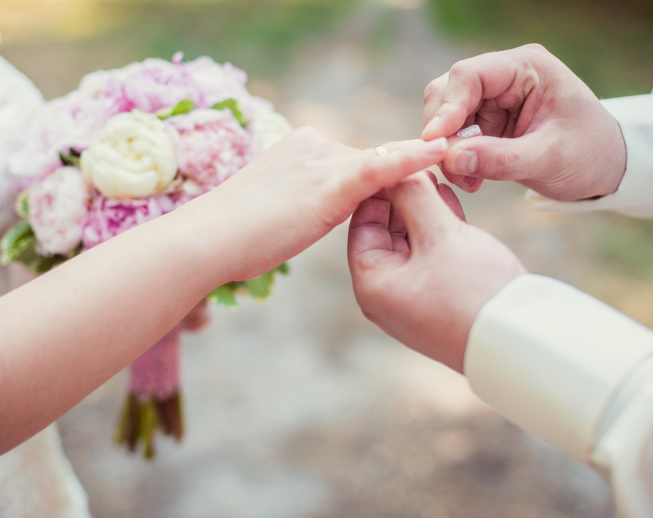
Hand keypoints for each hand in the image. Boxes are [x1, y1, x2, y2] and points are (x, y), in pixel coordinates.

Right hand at [206, 126, 448, 280]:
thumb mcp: (276, 209)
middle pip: (371, 164)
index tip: (412, 188)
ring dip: (412, 181)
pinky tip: (440, 153)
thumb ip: (303, 200)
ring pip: (381, 169)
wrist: (209, 240)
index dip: (383, 179)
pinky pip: (381, 168)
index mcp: (303, 147)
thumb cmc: (236, 236)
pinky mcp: (331, 182)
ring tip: (442, 179)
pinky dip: (412, 160)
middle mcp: (316, 143)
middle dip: (400, 185)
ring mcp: (323, 160)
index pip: (355, 162)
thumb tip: (313, 210)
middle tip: (433, 191)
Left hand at [348, 172, 525, 372]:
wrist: (520, 340)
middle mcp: (385, 298)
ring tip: (439, 182)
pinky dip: (438, 234)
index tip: (396, 161)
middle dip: (403, 200)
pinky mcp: (437, 304)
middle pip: (385, 234)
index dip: (379, 189)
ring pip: (410, 245)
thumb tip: (398, 169)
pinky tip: (452, 208)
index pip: (362, 224)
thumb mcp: (440, 233)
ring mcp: (411, 303)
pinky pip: (429, 260)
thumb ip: (415, 196)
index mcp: (371, 285)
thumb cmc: (473, 290)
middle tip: (420, 167)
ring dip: (423, 213)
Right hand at [422, 44, 625, 200]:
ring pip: (445, 116)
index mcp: (527, 67)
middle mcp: (505, 76)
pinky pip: (454, 136)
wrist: (606, 167)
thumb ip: (501, 158)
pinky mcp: (487, 122)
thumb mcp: (550, 158)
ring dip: (447, 150)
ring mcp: (493, 99)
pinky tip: (471, 180)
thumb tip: (451, 159)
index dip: (447, 107)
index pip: (469, 75)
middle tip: (448, 168)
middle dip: (442, 132)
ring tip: (466, 180)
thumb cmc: (589, 154)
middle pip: (448, 92)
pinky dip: (454, 159)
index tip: (436, 141)